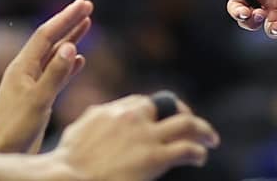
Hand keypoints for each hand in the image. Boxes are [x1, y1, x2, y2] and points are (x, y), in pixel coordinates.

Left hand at [0, 0, 91, 153]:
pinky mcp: (37, 96)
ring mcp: (31, 83)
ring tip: (87, 24)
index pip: (46, 35)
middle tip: (87, 5)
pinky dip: (68, 64)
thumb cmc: (14, 128)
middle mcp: (26, 71)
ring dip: (71, 39)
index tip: (83, 4)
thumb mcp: (38, 101)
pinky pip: (56, 73)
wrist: (1, 152)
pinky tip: (80, 60)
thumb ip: (55, 74)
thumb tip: (71, 46)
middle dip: (69, 22)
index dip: (65, 18)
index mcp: (22, 67)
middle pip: (51, 40)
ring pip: (54, 55)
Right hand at [56, 93, 218, 179]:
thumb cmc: (65, 163)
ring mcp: (145, 136)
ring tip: (211, 138)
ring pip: (186, 124)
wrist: (66, 178)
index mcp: (112, 110)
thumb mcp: (78, 131)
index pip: (140, 103)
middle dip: (181, 113)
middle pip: (166, 105)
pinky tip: (201, 157)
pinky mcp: (155, 158)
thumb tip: (97, 117)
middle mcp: (132, 117)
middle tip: (190, 125)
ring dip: (202, 130)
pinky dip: (198, 152)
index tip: (160, 120)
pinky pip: (186, 149)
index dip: (154, 111)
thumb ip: (93, 121)